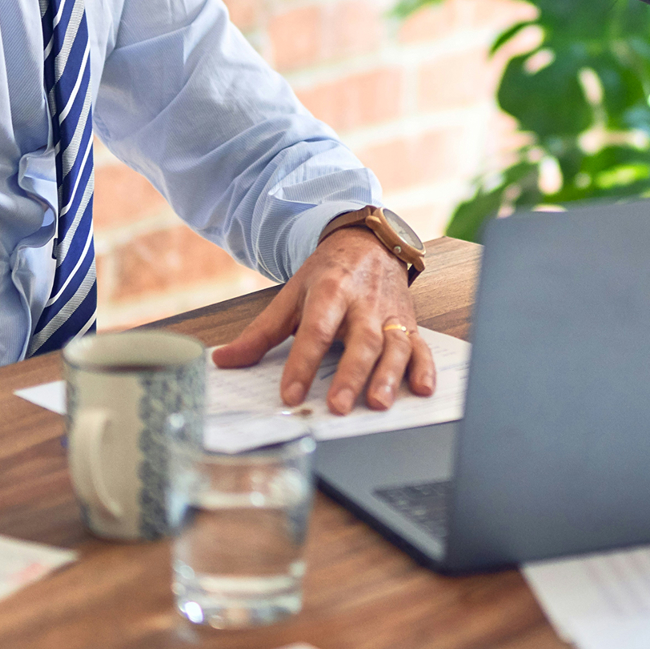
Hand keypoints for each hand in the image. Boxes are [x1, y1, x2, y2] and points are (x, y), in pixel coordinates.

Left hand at [210, 228, 434, 414]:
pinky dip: (425, 368)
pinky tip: (423, 389)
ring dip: (389, 375)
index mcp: (331, 291)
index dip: (302, 363)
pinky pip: (421, 347)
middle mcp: (364, 303)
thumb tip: (223, 360)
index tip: (291, 394)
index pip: (315, 330)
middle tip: (337, 405)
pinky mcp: (409, 324)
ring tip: (378, 403)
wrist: (370, 243)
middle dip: (351, 374)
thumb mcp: (292, 296)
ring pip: (394, 346)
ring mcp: (390, 315)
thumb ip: (261, 333)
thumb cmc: (329, 274)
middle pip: (361, 340)